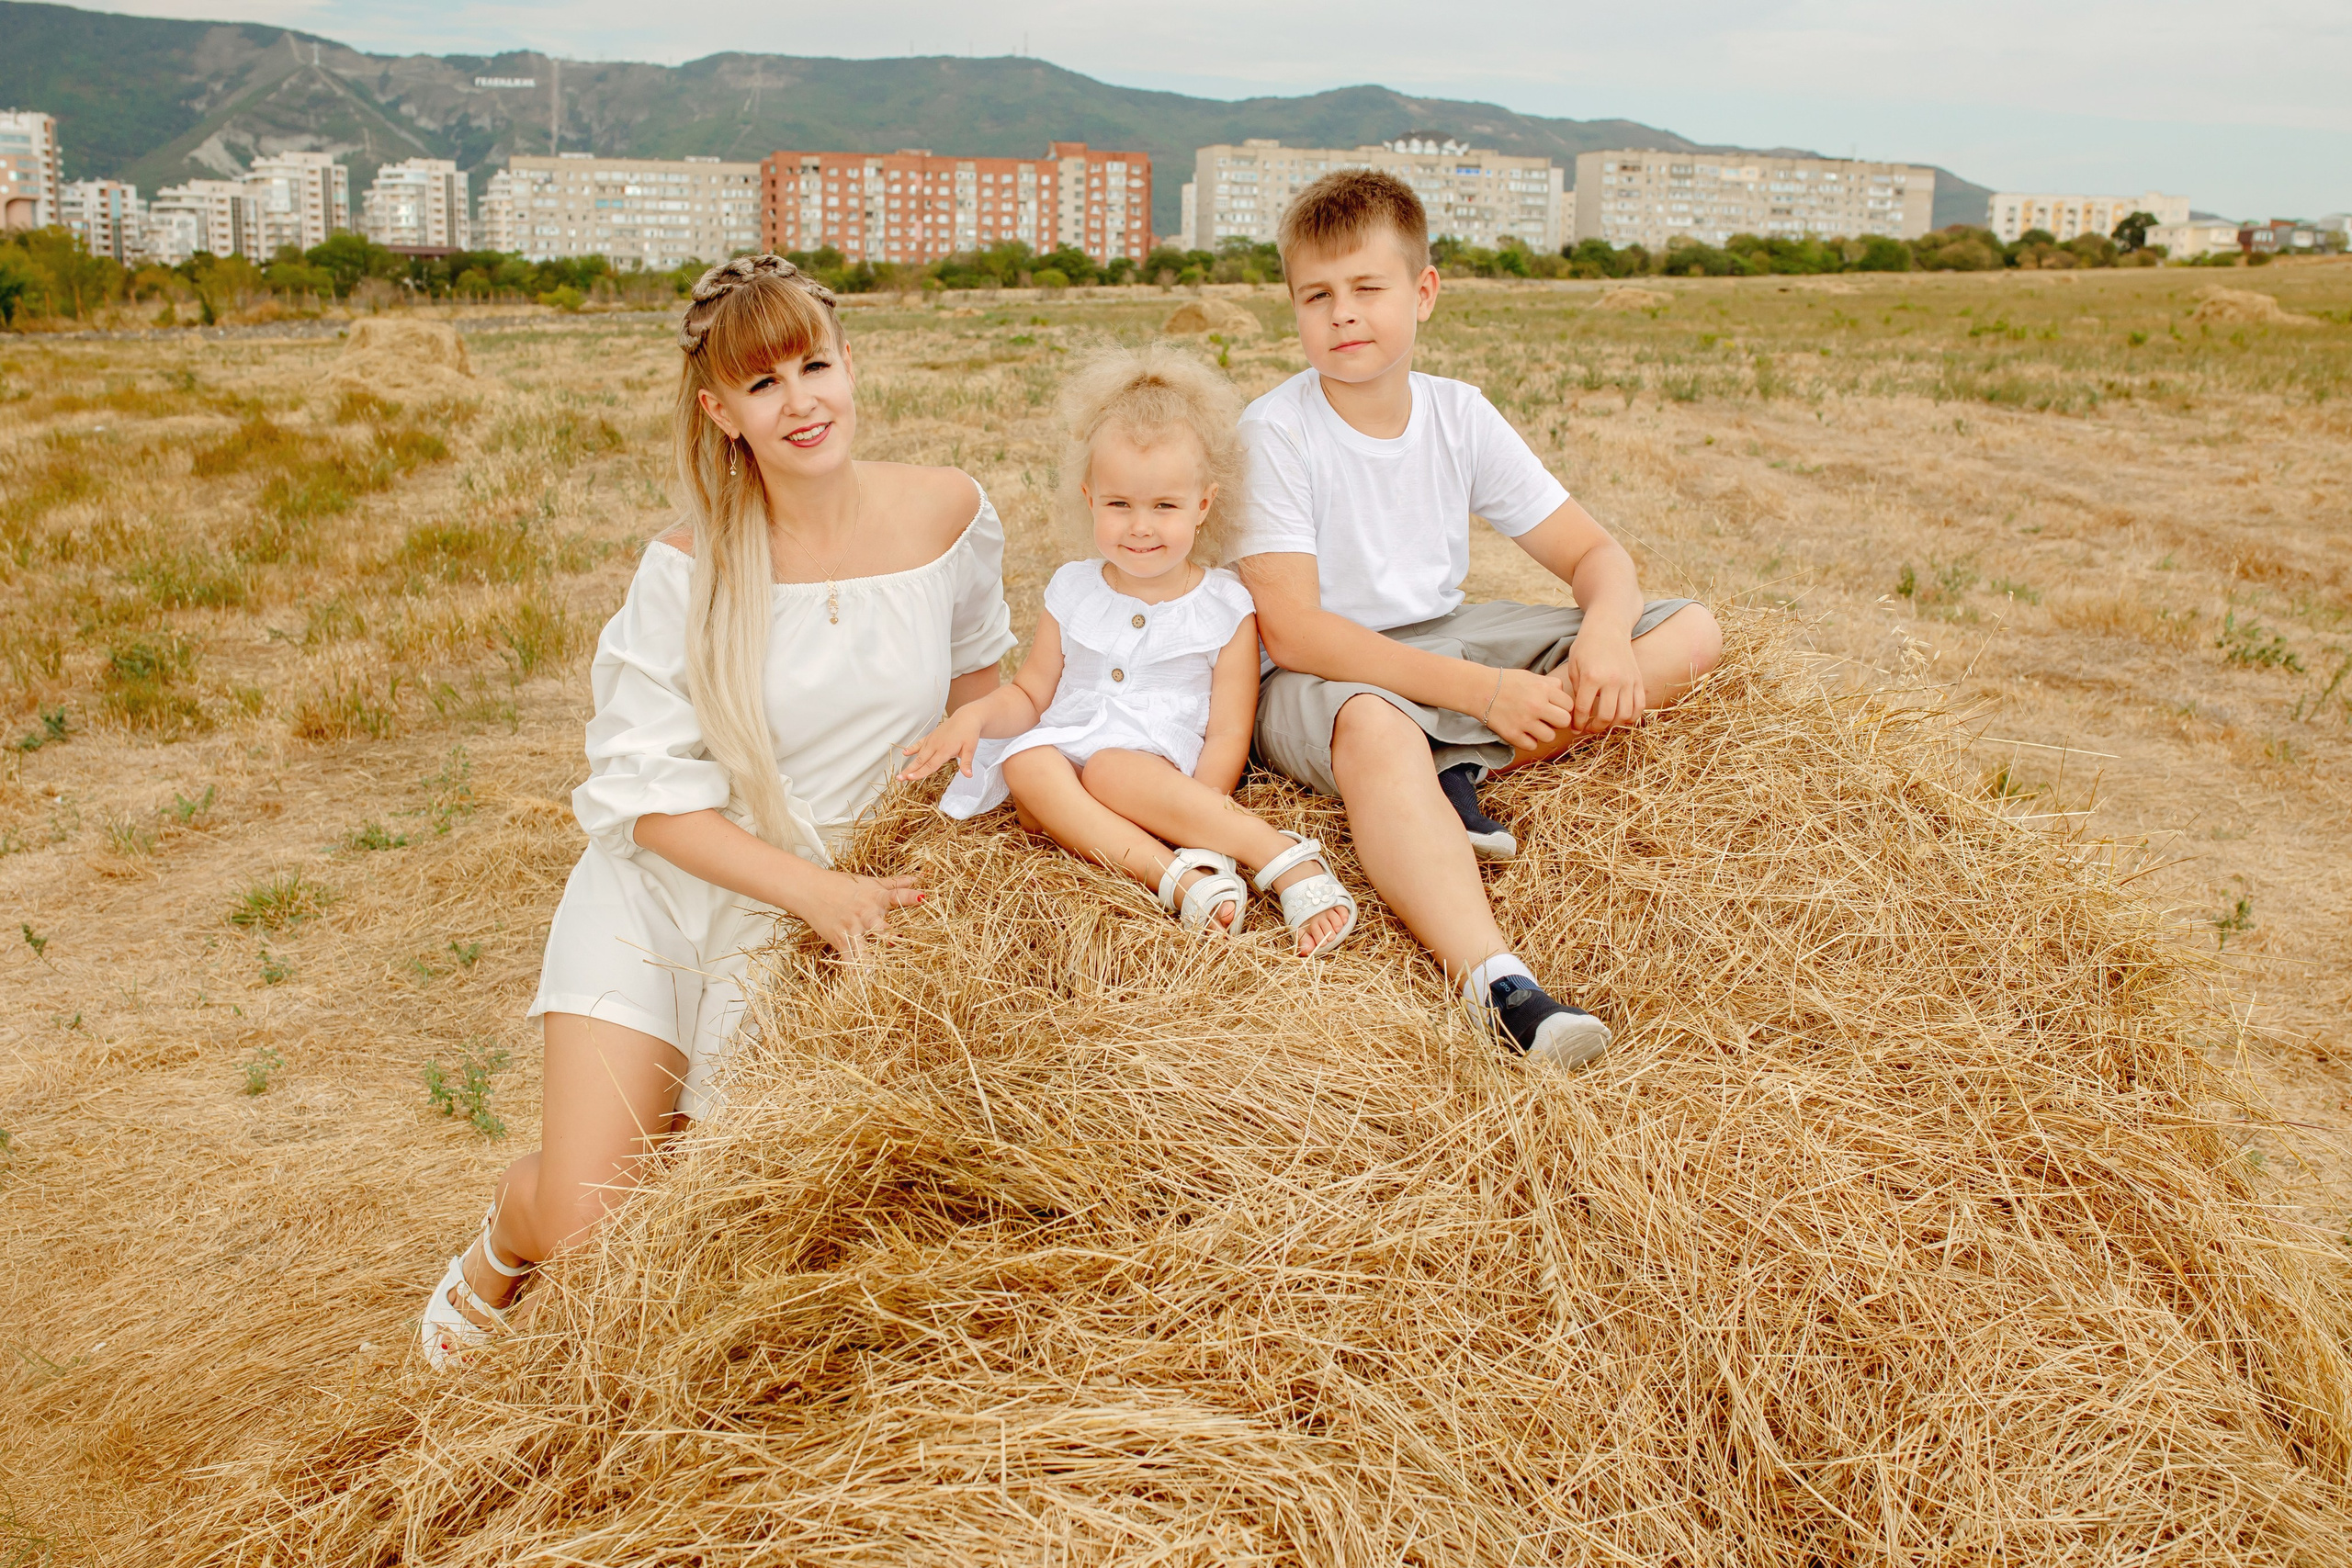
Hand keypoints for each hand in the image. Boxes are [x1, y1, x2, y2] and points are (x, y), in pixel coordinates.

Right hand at [791, 869, 924, 960]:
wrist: (809, 889)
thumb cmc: (841, 885)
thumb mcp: (871, 883)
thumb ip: (897, 883)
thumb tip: (919, 878)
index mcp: (876, 898)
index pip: (896, 896)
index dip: (910, 897)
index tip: (924, 898)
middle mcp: (866, 914)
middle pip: (882, 928)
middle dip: (892, 938)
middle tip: (904, 945)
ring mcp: (853, 928)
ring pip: (865, 947)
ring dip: (872, 959)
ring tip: (880, 973)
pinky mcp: (840, 939)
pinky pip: (849, 958)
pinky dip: (853, 972)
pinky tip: (859, 987)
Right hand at [898, 709, 984, 781]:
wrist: (967, 718)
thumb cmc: (969, 733)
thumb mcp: (971, 749)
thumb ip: (966, 763)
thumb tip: (969, 775)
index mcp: (944, 750)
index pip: (930, 765)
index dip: (920, 773)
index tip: (910, 778)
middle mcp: (935, 745)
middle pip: (920, 761)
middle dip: (909, 771)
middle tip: (898, 779)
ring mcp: (932, 740)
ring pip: (918, 754)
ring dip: (909, 764)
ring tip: (900, 773)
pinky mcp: (931, 736)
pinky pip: (920, 743)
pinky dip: (912, 748)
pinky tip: (905, 753)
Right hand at [1479, 666, 1575, 751]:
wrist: (1479, 689)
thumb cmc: (1506, 682)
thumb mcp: (1531, 676)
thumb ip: (1551, 685)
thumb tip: (1565, 699)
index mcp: (1543, 689)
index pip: (1569, 705)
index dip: (1564, 707)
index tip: (1554, 707)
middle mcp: (1536, 705)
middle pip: (1564, 721)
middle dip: (1558, 721)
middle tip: (1547, 718)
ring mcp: (1524, 721)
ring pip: (1550, 736)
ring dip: (1543, 732)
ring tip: (1533, 725)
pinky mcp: (1512, 734)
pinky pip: (1532, 745)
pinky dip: (1529, 741)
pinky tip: (1522, 731)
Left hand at [1563, 630, 1646, 732]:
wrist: (1609, 626)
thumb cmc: (1587, 645)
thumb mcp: (1574, 665)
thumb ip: (1576, 689)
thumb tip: (1580, 713)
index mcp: (1592, 677)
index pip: (1583, 710)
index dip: (1578, 723)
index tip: (1574, 728)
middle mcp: (1612, 680)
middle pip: (1606, 716)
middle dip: (1595, 728)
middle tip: (1588, 728)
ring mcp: (1628, 680)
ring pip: (1625, 715)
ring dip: (1613, 725)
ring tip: (1604, 723)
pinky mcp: (1638, 680)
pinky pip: (1639, 706)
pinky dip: (1631, 717)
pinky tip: (1621, 717)